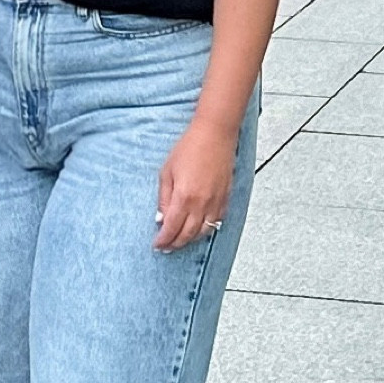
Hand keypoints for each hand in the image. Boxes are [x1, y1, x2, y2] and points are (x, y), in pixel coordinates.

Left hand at [154, 117, 236, 252]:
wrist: (214, 134)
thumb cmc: (189, 147)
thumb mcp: (167, 172)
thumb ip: (164, 199)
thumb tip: (161, 218)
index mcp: (184, 197)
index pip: (172, 228)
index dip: (164, 240)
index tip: (158, 244)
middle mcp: (202, 203)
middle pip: (187, 235)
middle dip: (175, 244)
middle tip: (166, 248)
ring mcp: (216, 202)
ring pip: (204, 232)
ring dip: (190, 239)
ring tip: (180, 241)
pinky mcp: (226, 198)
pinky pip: (216, 221)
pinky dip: (206, 229)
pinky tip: (198, 229)